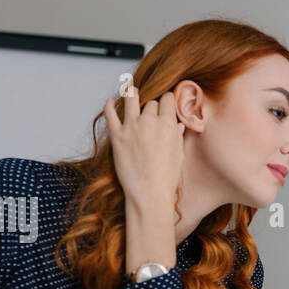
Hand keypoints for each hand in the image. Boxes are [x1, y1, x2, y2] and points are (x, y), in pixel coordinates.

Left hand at [103, 87, 184, 214]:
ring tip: (131, 94)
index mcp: (168, 125)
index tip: (165, 105)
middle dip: (151, 107)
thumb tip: (177, 125)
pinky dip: (110, 106)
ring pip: (131, 97)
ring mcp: (132, 127)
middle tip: (150, 115)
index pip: (168, 99)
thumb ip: (177, 136)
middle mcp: (150, 122)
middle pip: (151, 102)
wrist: (150, 193)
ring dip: (132, 94)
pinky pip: (110, 113)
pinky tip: (111, 103)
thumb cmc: (166, 179)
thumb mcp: (179, 154)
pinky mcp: (117, 135)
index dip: (167, 102)